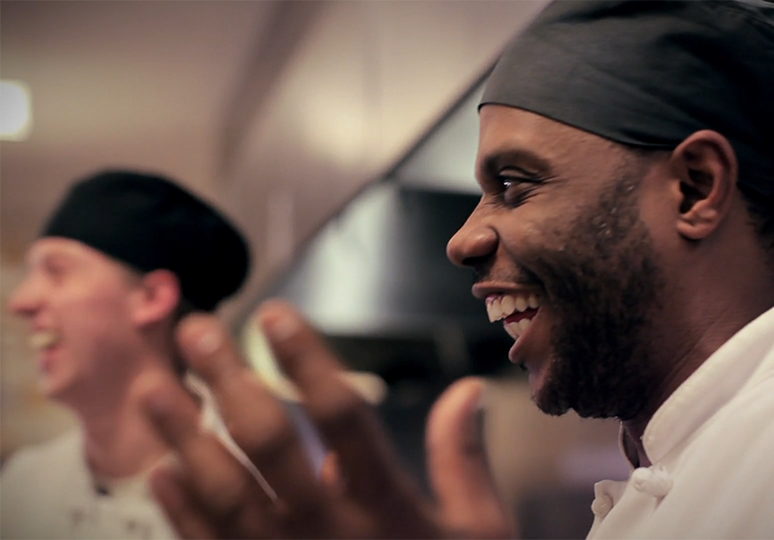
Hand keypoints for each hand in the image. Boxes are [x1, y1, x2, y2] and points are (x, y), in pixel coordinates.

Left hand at [137, 300, 513, 539]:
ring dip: (185, 437)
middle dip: (230, 382)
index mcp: (387, 507)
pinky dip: (182, 512)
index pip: (343, 419)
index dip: (308, 362)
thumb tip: (467, 390)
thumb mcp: (479, 530)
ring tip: (155, 387)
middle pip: (270, 445)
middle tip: (197, 330)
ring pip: (224, 494)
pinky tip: (161, 471)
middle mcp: (330, 531)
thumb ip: (464, 459)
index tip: (276, 315)